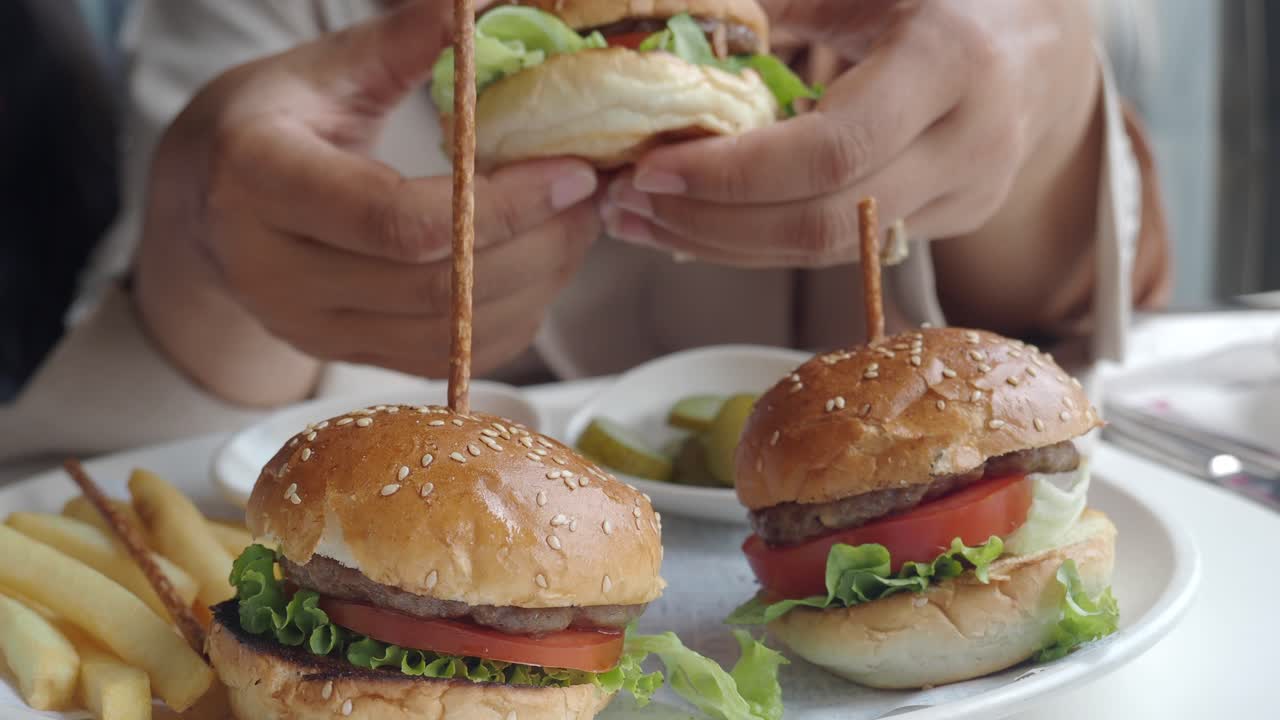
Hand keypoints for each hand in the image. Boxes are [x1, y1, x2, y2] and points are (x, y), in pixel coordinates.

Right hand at [135, 1, 599, 404]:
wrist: (209, 207)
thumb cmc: (272, 122)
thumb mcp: (322, 70)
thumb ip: (401, 44)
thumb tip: (477, 7)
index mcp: (261, 182)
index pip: (397, 221)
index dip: (502, 205)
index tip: (571, 171)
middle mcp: (277, 273)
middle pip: (437, 289)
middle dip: (538, 245)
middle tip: (591, 195)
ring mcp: (310, 329)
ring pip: (453, 334)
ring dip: (537, 283)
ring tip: (576, 225)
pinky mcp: (346, 356)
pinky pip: (449, 358)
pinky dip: (513, 316)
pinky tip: (539, 264)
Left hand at [601, 0, 1098, 270]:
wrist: (1042, 36)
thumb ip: (778, 3)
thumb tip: (662, 18)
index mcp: (950, 60)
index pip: (832, 150)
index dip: (734, 174)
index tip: (652, 169)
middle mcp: (970, 142)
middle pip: (825, 221)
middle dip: (711, 223)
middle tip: (625, 203)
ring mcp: (967, 196)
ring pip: (829, 251)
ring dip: (724, 243)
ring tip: (644, 219)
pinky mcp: (949, 225)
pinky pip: (842, 248)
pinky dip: (763, 241)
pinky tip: (702, 224)